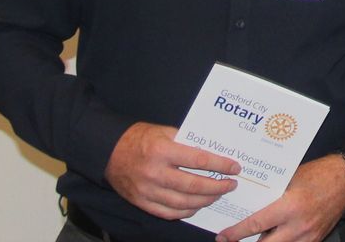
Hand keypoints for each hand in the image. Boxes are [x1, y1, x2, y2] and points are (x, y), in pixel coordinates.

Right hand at [104, 122, 238, 219]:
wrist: (109, 152)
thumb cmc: (140, 138)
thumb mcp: (164, 131)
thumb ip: (187, 141)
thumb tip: (213, 149)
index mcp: (162, 150)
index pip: (199, 160)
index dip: (220, 165)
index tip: (235, 168)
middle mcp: (155, 172)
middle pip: (193, 186)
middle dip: (217, 187)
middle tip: (231, 184)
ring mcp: (147, 190)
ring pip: (182, 203)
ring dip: (204, 201)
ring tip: (217, 195)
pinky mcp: (141, 202)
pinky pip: (168, 212)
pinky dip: (185, 212)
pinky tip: (197, 206)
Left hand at [214, 154, 344, 241]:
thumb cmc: (319, 174)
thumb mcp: (291, 179)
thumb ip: (273, 194)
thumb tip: (251, 201)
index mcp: (291, 206)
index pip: (257, 224)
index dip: (237, 233)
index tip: (223, 236)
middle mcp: (299, 225)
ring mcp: (308, 236)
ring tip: (254, 238)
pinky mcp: (315, 240)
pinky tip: (276, 236)